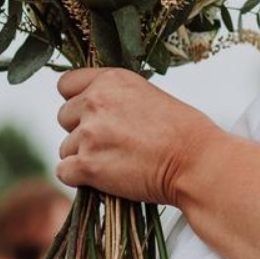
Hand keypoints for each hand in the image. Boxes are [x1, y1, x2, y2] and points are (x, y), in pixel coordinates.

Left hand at [56, 67, 219, 204]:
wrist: (196, 161)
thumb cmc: (183, 131)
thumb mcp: (147, 95)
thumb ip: (115, 97)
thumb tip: (93, 108)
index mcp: (110, 80)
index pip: (66, 84)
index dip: (77, 100)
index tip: (92, 114)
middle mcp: (95, 102)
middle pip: (63, 117)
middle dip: (81, 130)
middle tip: (111, 142)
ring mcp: (89, 134)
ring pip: (65, 148)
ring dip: (84, 157)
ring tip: (117, 161)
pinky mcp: (87, 165)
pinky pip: (64, 172)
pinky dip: (80, 178)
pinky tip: (105, 177)